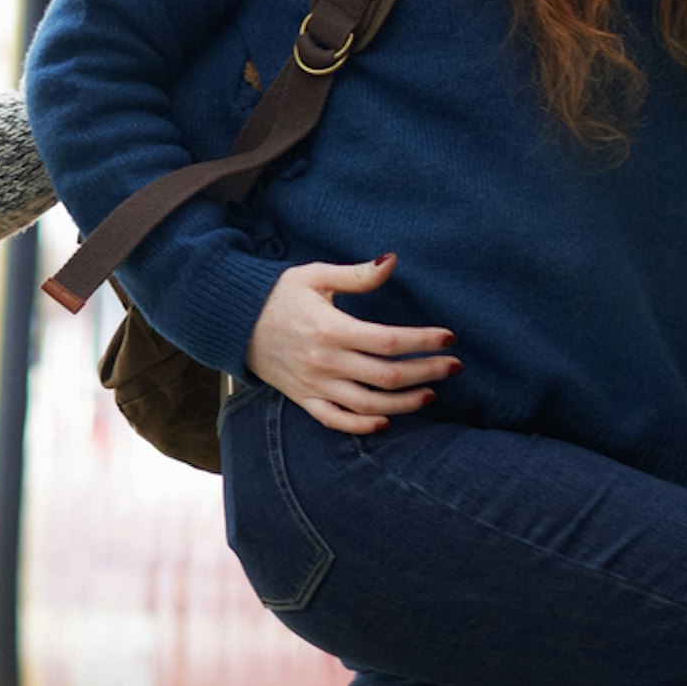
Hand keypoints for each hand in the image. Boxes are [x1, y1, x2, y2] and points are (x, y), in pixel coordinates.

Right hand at [247, 254, 458, 437]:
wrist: (232, 322)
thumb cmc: (277, 294)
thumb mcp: (315, 276)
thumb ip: (356, 274)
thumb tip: (392, 260)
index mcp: (331, 328)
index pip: (389, 341)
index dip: (424, 342)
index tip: (450, 339)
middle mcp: (325, 362)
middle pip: (387, 376)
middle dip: (427, 372)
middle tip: (454, 366)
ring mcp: (314, 385)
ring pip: (369, 404)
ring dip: (405, 403)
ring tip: (431, 392)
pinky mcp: (303, 399)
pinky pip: (336, 421)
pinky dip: (362, 425)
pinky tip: (386, 421)